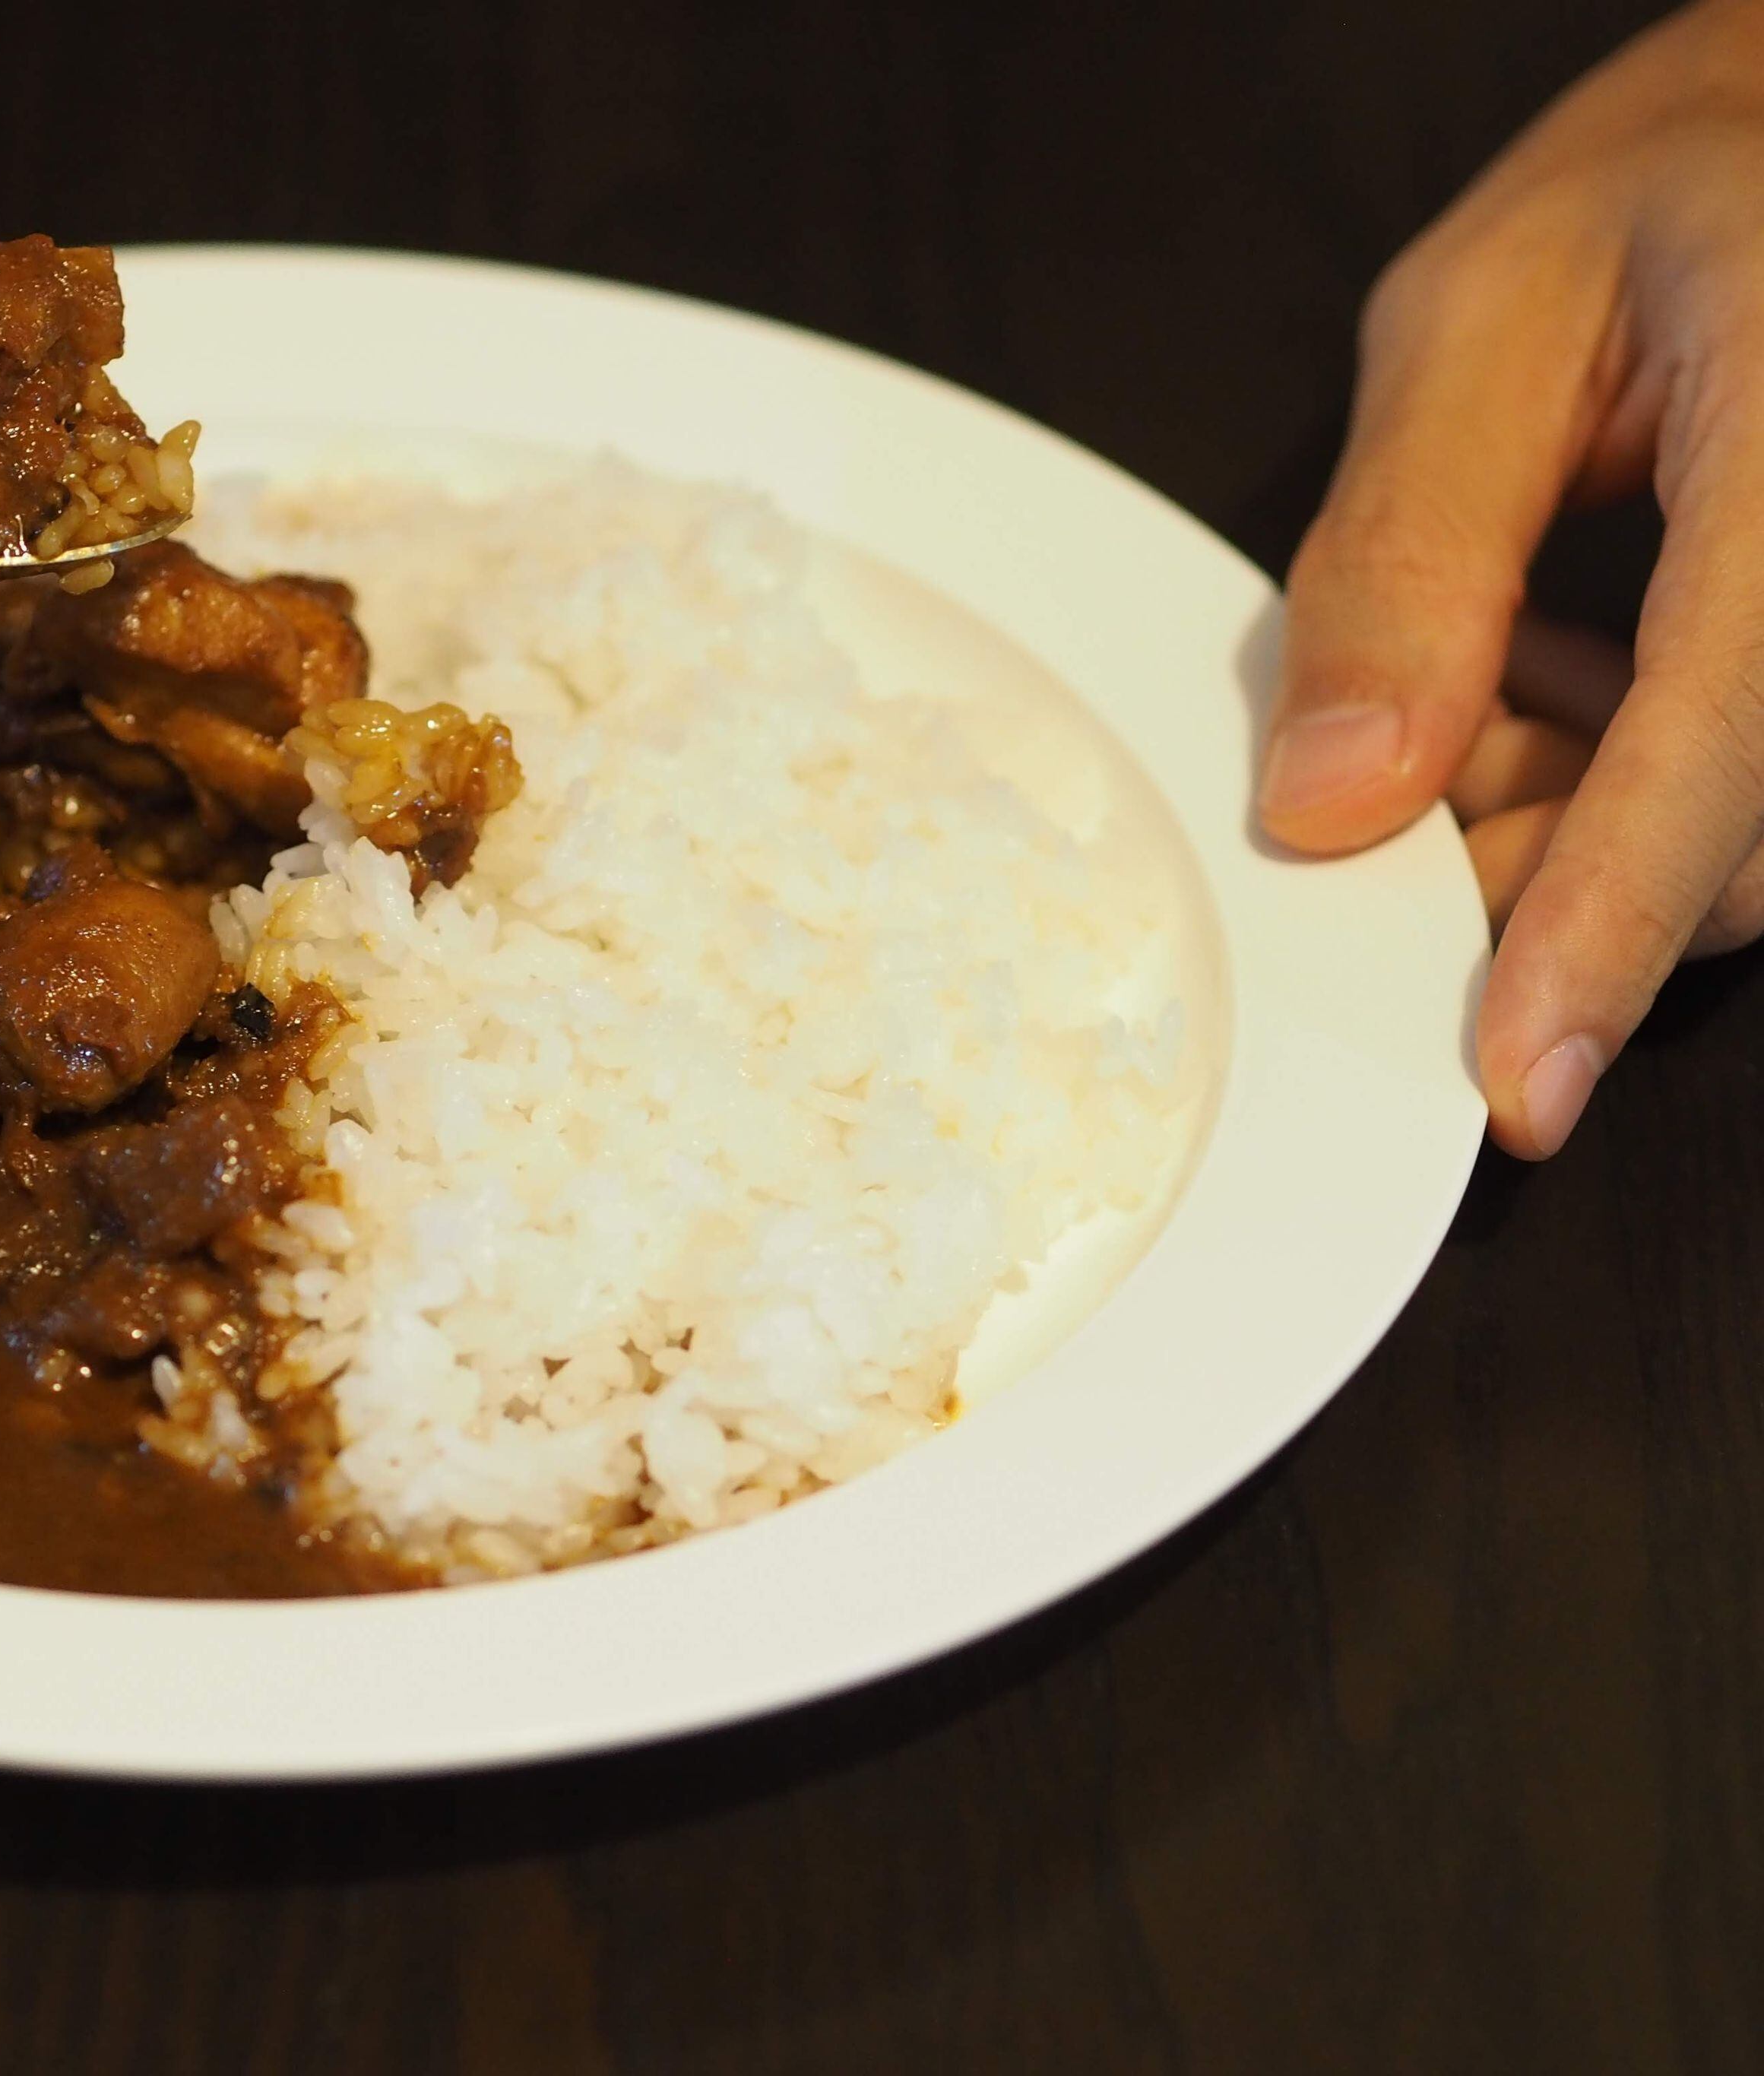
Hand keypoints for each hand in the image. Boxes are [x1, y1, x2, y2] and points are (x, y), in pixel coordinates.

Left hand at [1260, 0, 1763, 1157]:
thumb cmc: (1673, 191)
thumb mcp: (1482, 320)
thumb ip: (1403, 558)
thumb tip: (1329, 810)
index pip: (1727, 738)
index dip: (1612, 922)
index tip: (1521, 1080)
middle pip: (1742, 838)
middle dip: (1544, 854)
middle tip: (1432, 720)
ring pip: (1758, 846)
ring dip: (1584, 810)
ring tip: (1517, 649)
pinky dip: (1638, 774)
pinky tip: (1588, 660)